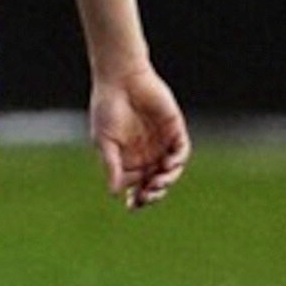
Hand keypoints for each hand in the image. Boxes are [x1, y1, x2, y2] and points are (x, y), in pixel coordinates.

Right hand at [90, 59, 189, 207]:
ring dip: (166, 180)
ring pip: (169, 170)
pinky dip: (177, 161)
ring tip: (158, 183)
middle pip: (155, 181)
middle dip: (152, 193)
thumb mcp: (104, 140)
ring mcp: (161, 143)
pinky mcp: (175, 130)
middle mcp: (147, 153)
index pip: (136, 185)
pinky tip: (168, 164)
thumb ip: (110, 165)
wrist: (121, 80)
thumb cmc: (107, 108)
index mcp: (127, 157)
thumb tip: (114, 192)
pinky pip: (181, 151)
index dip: (136, 197)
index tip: (133, 206)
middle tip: (147, 197)